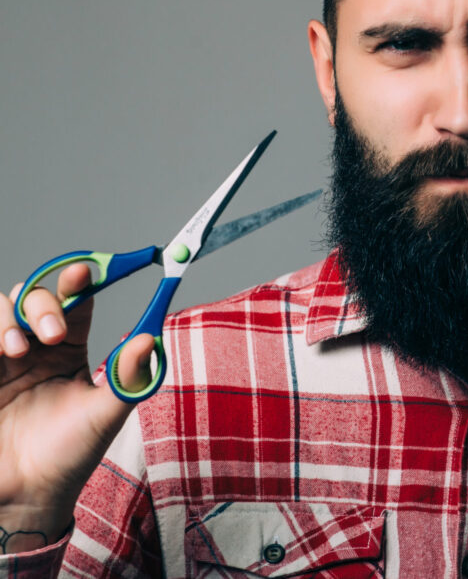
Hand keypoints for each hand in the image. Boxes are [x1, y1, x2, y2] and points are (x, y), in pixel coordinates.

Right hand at [0, 264, 153, 553]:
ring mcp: (4, 357)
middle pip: (36, 297)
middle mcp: (37, 346)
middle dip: (43, 305)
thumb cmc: (70, 454)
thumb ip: (128, 377)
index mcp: (71, 348)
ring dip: (8, 319)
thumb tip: (152, 338)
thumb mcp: (104, 414)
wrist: (25, 496)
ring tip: (17, 350)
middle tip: (53, 334)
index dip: (79, 281)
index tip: (84, 272)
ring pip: (2, 307)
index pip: (76, 301)